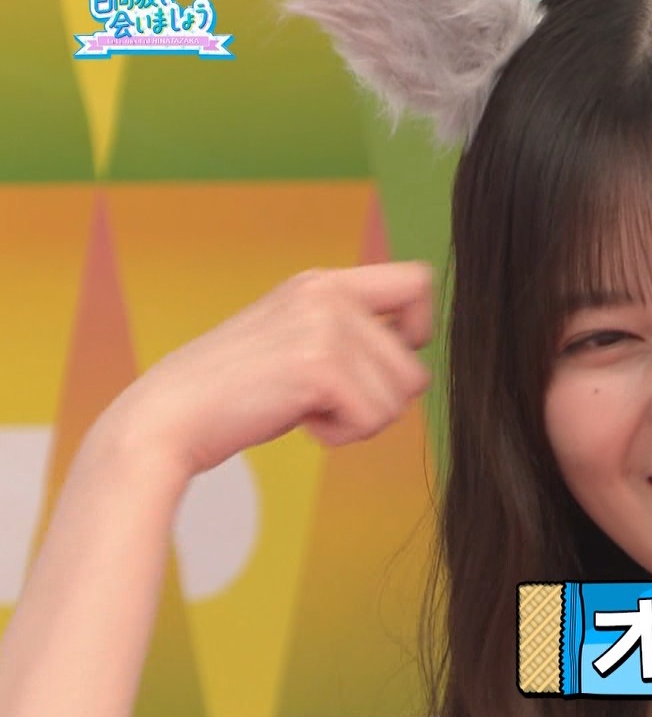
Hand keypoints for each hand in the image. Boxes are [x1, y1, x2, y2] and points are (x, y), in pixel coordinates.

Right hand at [101, 262, 434, 478]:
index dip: (418, 329)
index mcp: (323, 283)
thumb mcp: (296, 340)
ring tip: (306, 408)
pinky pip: (373, 419)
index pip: (418, 281)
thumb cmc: (236, 393)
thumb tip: (416, 347)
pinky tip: (300, 422)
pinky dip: (341, 435)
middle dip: (381, 400)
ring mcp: (324, 326)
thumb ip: (348, 334)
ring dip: (358, 419)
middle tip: (326, 402)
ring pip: (400, 398)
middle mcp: (328, 293)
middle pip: (415, 366)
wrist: (168, 418)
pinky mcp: (318, 365)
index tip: (380, 363)